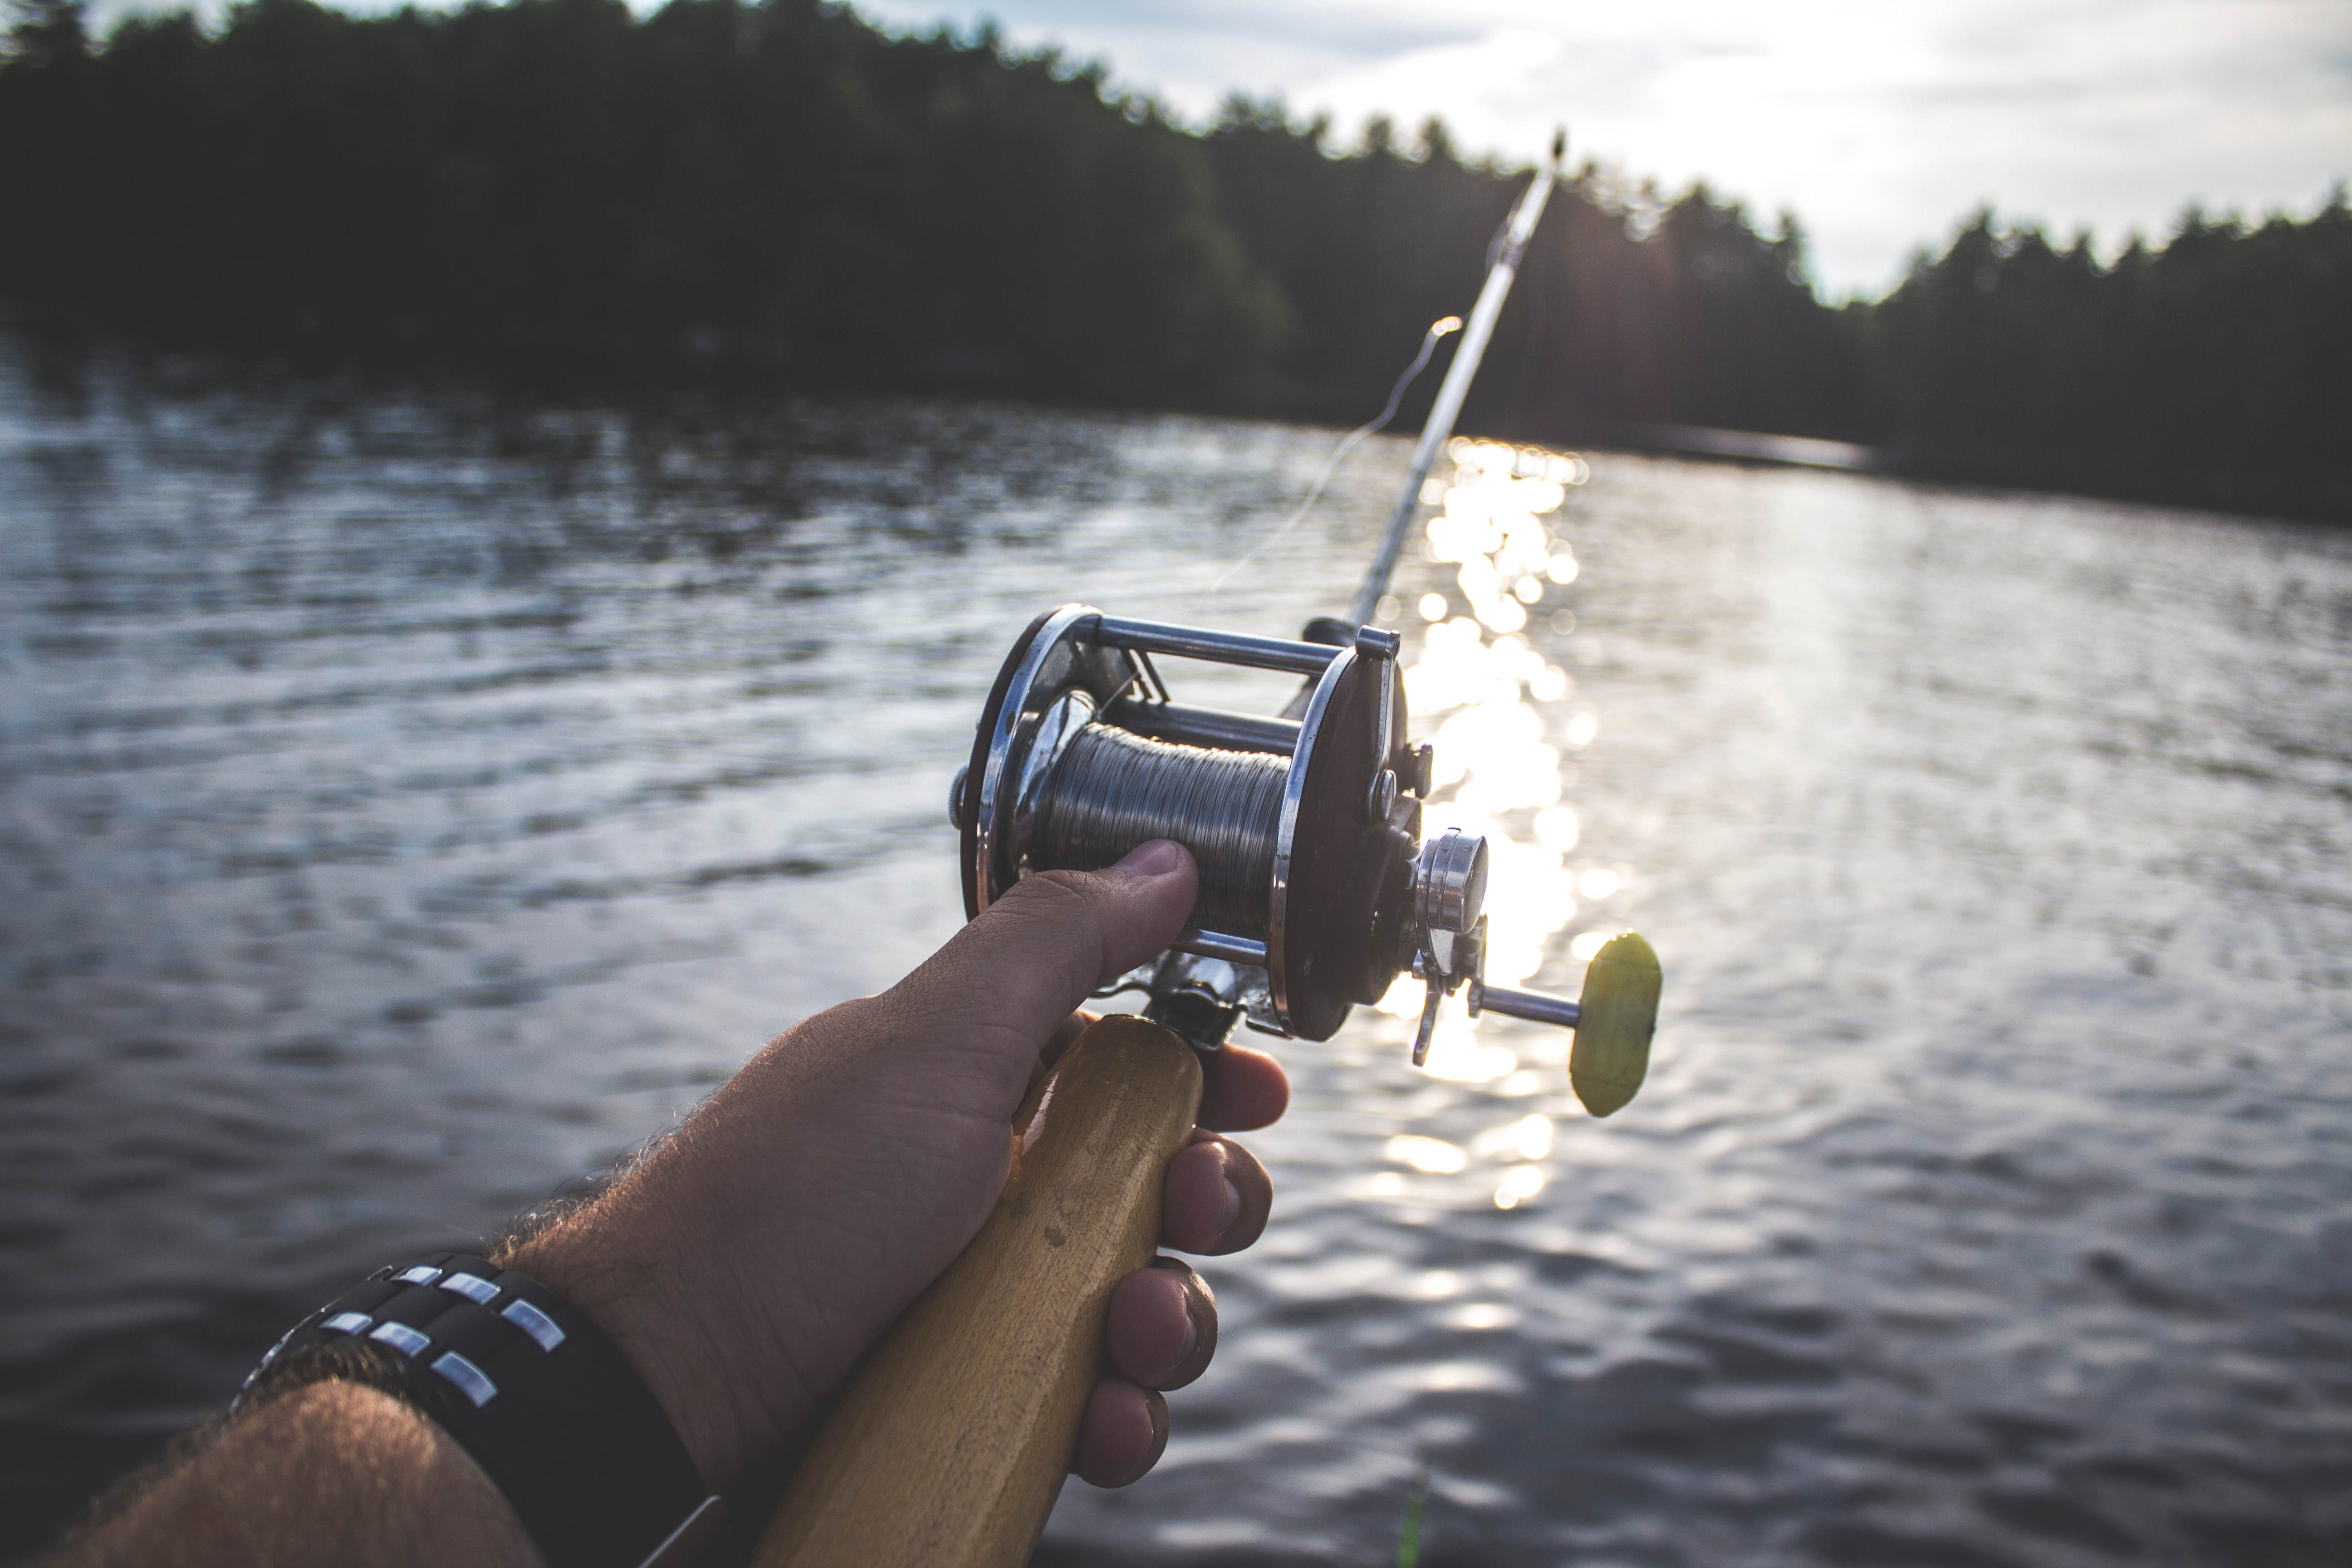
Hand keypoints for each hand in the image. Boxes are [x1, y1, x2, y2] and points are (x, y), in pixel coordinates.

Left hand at [507, 839, 1287, 1488]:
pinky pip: (1086, 1408)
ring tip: (1132, 1340)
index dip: (1206, 1074)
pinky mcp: (973, 1402)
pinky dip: (1111, 1417)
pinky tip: (1095, 1422)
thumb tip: (1165, 858)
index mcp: (978, 1083)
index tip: (1257, 1095)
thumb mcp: (932, 1043)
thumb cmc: (789, 1202)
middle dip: (1208, 1201)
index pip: (1128, 1062)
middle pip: (1157, 1187)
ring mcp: (980, 1298)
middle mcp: (987, 1186)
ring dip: (1172, 1323)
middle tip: (1196, 1208)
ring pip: (1139, 1305)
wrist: (662, 1390)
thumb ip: (1057, 944)